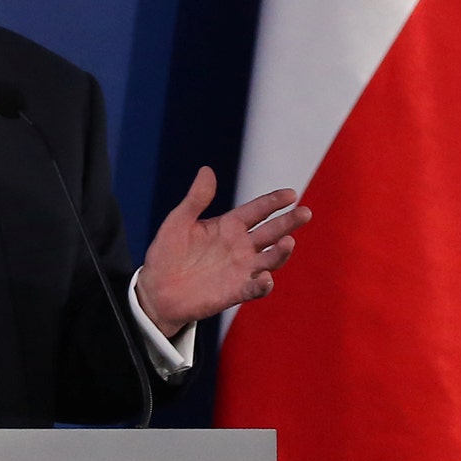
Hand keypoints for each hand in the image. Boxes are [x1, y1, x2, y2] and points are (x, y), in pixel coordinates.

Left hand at [137, 166, 311, 337]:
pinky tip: (266, 279)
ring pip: (270, 259)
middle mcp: (241, 246)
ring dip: (280, 252)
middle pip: (271, 232)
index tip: (290, 194)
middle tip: (305, 212)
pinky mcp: (236, 291)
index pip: (257, 210)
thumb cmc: (167, 253)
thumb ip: (196, 199)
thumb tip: (206, 170)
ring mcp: (241, 269)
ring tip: (287, 242)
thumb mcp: (178, 222)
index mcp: (230, 226)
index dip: (274, 202)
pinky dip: (263, 285)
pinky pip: (255, 288)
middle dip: (288, 222)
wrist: (155, 289)